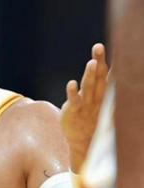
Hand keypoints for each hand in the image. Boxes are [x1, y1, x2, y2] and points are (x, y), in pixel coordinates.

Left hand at [60, 43, 108, 172]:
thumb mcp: (98, 102)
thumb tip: (103, 68)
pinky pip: (74, 101)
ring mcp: (86, 104)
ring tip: (91, 62)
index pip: (107, 75)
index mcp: (103, 94)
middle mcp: (97, 97)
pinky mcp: (74, 111)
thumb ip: (101, 85)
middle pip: (99, 77)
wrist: (83, 141)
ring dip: (90, 74)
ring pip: (89, 87)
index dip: (109, 62)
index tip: (115, 46)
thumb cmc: (91, 118)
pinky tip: (71, 83)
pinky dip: (73, 92)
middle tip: (99, 46)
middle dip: (99, 61)